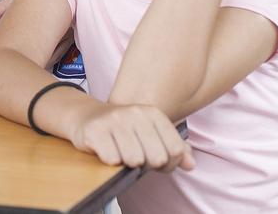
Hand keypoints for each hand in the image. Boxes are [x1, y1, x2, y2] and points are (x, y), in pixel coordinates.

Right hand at [70, 102, 193, 172]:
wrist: (87, 117)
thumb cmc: (123, 130)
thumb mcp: (151, 134)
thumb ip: (174, 149)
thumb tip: (190, 164)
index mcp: (153, 113)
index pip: (175, 150)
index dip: (167, 163)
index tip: (154, 158)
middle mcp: (134, 113)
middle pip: (157, 158)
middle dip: (146, 164)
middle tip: (135, 156)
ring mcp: (114, 120)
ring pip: (134, 160)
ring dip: (126, 163)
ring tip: (119, 152)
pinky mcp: (95, 130)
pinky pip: (112, 160)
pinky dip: (109, 161)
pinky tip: (105, 149)